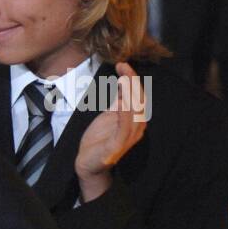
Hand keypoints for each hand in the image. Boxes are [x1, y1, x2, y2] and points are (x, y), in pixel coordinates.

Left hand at [75, 61, 147, 201]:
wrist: (87, 164)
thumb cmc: (99, 140)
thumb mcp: (109, 116)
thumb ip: (119, 102)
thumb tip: (125, 83)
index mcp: (134, 119)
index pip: (137, 95)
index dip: (132, 79)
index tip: (122, 64)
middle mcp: (136, 127)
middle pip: (139, 100)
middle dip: (132, 82)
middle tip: (123, 66)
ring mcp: (128, 138)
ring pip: (135, 112)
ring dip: (131, 95)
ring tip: (124, 79)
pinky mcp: (117, 146)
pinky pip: (124, 128)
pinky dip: (125, 114)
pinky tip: (121, 101)